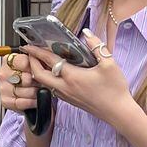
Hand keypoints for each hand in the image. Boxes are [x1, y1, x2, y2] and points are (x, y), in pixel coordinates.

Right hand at [0, 50, 37, 112]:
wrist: (27, 93)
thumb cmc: (30, 77)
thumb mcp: (33, 64)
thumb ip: (35, 58)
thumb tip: (41, 56)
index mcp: (8, 60)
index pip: (24, 62)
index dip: (35, 67)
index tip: (39, 70)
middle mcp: (3, 74)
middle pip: (26, 78)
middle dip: (37, 81)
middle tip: (40, 82)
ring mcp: (3, 88)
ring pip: (25, 91)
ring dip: (36, 92)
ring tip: (39, 90)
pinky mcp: (5, 101)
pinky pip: (21, 103)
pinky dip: (31, 102)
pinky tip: (35, 99)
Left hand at [21, 30, 135, 126]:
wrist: (118, 112)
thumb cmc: (115, 90)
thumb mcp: (109, 64)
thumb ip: (96, 46)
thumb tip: (86, 33)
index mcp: (72, 77)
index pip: (49, 61)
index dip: (36, 51)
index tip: (28, 44)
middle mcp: (65, 88)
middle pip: (39, 76)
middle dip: (31, 63)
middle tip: (30, 53)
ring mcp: (67, 96)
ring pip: (44, 84)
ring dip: (38, 73)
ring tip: (40, 62)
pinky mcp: (71, 101)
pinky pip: (52, 90)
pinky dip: (48, 80)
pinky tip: (54, 74)